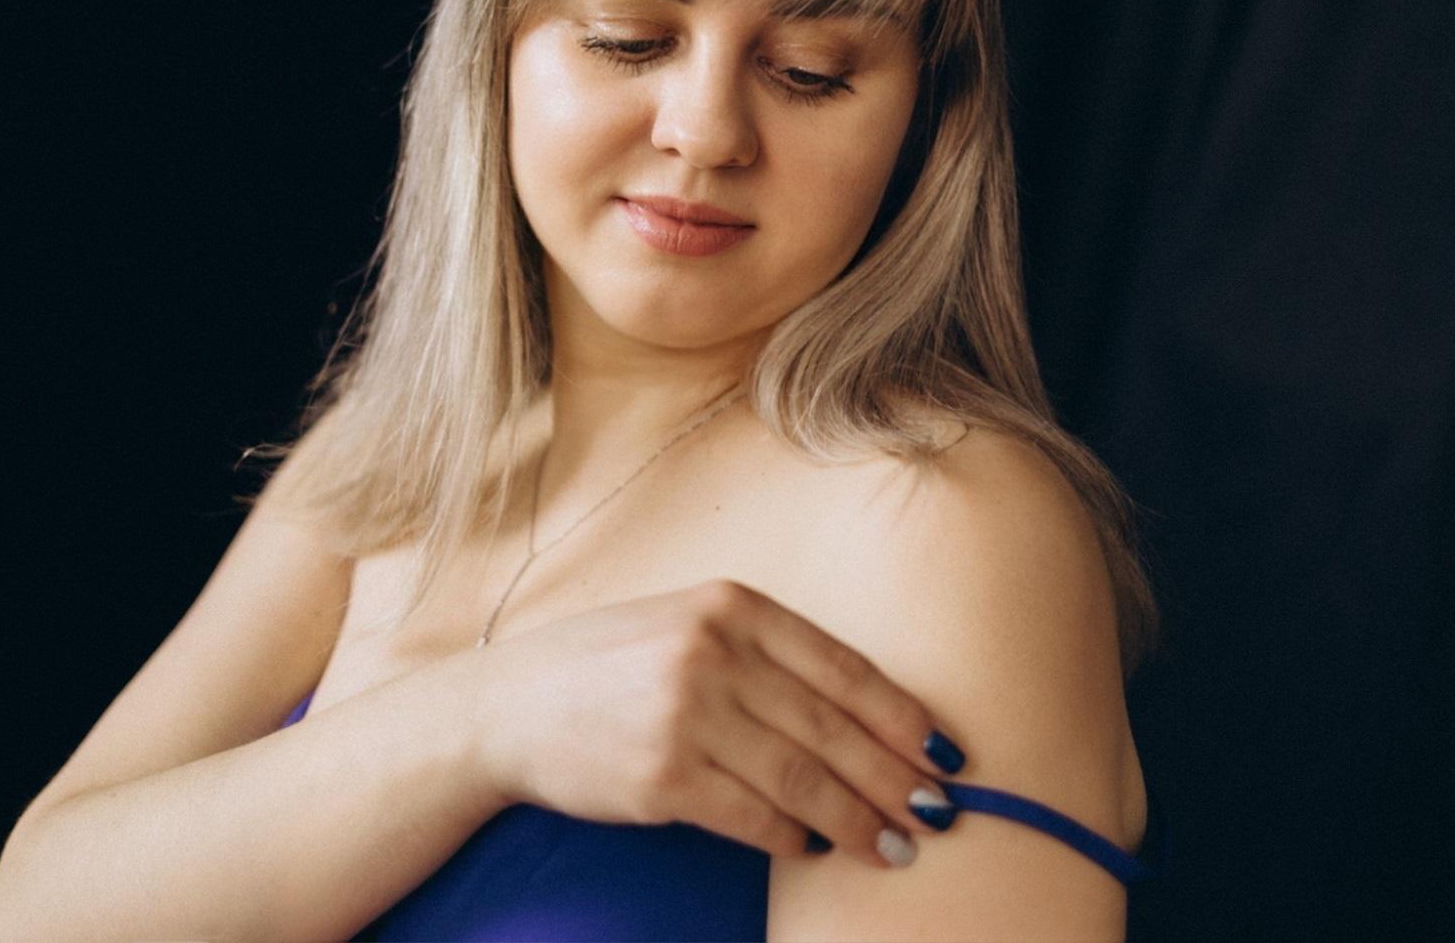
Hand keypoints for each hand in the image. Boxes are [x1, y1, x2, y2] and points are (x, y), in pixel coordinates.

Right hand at [466, 578, 966, 867]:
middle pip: (835, 729)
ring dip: (861, 821)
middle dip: (897, 779)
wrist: (508, 706)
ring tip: (897, 848)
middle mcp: (713, 653)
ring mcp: (686, 715)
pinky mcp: (663, 778)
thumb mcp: (687, 625)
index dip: (903, 717)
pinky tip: (816, 848)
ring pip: (804, 781)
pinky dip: (794, 838)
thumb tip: (868, 714)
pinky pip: (753, 817)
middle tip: (939, 814)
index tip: (946, 752)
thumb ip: (765, 653)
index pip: (845, 667)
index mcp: (731, 606)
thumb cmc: (609, 666)